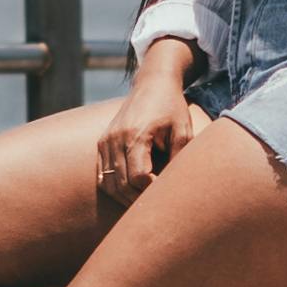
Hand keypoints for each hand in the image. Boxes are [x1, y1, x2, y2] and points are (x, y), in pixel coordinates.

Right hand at [95, 47, 206, 207]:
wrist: (153, 84)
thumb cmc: (172, 108)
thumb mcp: (183, 130)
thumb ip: (179, 157)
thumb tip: (173, 186)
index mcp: (136, 134)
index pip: (138, 177)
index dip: (152, 189)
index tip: (165, 189)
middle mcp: (116, 138)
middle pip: (122, 184)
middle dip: (139, 199)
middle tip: (156, 203)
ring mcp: (106, 141)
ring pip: (109, 183)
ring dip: (125, 197)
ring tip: (143, 201)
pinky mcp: (102, 142)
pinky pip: (102, 175)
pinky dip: (114, 188)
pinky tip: (130, 192)